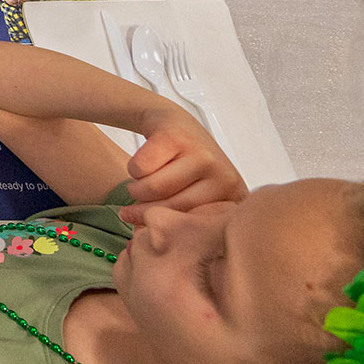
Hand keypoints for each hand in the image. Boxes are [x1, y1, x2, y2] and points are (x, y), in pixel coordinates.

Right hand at [118, 106, 246, 218]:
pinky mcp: (175, 137)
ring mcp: (202, 154)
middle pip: (170, 207)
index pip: (192, 226)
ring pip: (151, 188)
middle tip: (131, 210)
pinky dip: (132, 168)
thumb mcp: (195, 198)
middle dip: (143, 209)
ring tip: (139, 185)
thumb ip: (185, 219)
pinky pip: (138, 168)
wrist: (174, 123)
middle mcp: (224, 177)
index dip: (166, 227)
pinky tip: (144, 163)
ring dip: (135, 188)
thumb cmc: (184, 169)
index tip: (151, 228)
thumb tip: (149, 240)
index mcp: (233, 198)